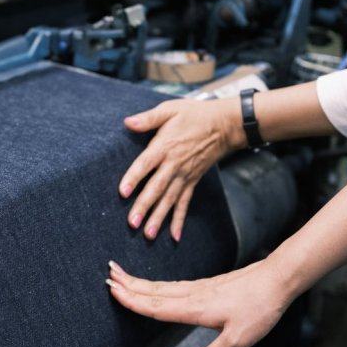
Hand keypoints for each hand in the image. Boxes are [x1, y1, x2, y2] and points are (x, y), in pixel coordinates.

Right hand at [106, 259, 293, 346]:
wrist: (276, 279)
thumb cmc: (259, 307)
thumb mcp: (239, 339)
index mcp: (196, 308)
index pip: (157, 306)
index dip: (133, 300)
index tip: (113, 291)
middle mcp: (193, 295)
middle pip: (154, 291)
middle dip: (129, 284)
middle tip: (107, 275)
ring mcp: (199, 288)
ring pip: (162, 286)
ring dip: (140, 282)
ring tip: (122, 276)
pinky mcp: (207, 285)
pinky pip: (173, 285)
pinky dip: (157, 284)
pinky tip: (156, 286)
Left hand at [119, 98, 242, 240]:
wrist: (224, 125)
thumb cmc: (194, 115)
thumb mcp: (170, 109)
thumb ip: (148, 118)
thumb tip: (128, 122)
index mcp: (165, 146)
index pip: (146, 164)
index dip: (134, 177)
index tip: (123, 192)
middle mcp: (174, 164)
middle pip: (156, 187)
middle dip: (144, 206)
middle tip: (132, 223)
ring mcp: (184, 175)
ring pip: (169, 200)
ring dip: (158, 218)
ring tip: (147, 235)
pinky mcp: (192, 181)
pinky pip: (185, 203)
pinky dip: (179, 220)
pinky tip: (173, 236)